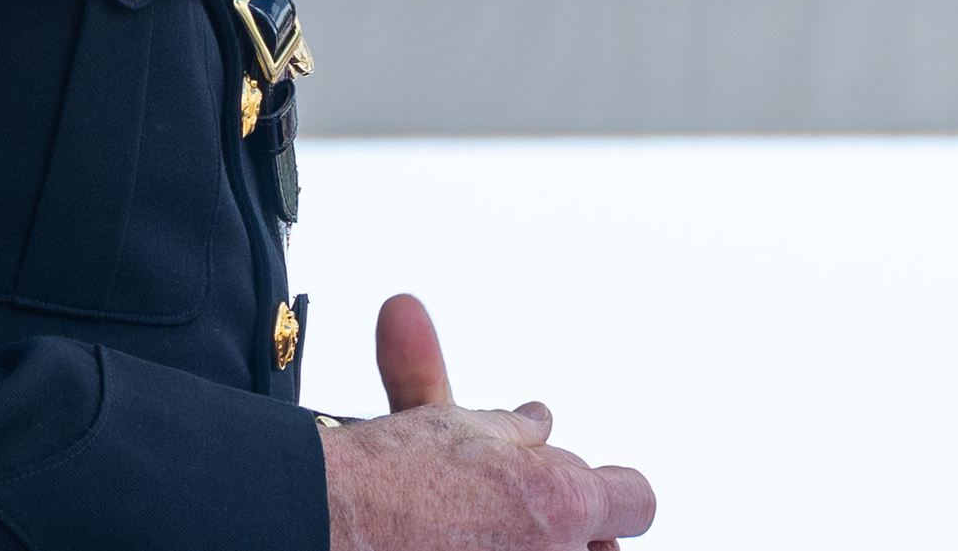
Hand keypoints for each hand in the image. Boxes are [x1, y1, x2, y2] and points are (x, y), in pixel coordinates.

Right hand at [321, 293, 654, 549]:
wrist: (321, 526)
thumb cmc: (383, 480)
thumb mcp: (455, 427)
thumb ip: (513, 428)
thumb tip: (539, 421)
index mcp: (564, 501)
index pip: (636, 501)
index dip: (612, 492)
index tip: (591, 493)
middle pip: (595, 549)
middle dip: (567, 533)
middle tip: (516, 519)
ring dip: (521, 547)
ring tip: (468, 530)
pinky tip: (442, 542)